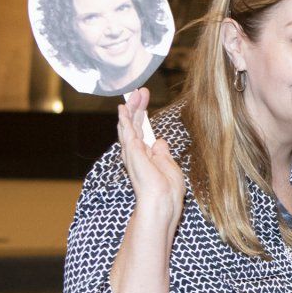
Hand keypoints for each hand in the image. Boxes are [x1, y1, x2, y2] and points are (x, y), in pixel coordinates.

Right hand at [117, 89, 183, 225]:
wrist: (163, 202)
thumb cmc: (168, 190)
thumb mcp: (169, 165)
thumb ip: (162, 152)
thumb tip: (159, 141)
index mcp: (146, 155)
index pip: (142, 130)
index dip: (142, 114)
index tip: (145, 99)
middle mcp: (136, 153)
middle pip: (134, 124)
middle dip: (136, 106)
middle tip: (140, 90)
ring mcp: (132, 153)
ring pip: (128, 125)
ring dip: (131, 108)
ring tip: (134, 93)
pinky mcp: (132, 152)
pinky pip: (127, 132)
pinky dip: (125, 119)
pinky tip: (123, 108)